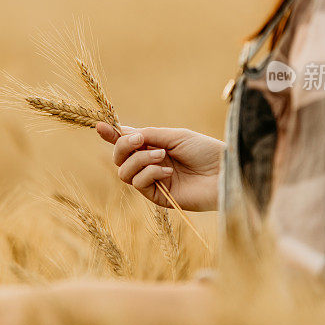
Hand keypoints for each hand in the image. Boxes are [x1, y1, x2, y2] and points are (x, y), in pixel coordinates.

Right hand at [96, 122, 223, 211]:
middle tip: (139, 140)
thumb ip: (149, 135)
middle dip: (123, 146)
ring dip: (140, 159)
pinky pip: (138, 184)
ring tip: (162, 155)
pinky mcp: (158, 198)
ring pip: (125, 172)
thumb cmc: (205, 151)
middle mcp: (150, 165)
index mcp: (155, 147)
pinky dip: (150, 173)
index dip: (112, 135)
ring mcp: (153, 182)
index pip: (127, 143)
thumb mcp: (175, 136)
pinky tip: (168, 171)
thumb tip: (123, 132)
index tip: (99, 126)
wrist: (225, 172)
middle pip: (119, 158)